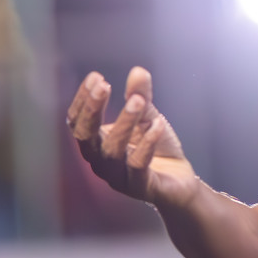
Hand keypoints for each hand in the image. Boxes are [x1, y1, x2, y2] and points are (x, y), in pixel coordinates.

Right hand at [67, 66, 199, 209]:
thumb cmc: (157, 149)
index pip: (78, 122)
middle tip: (104, 86)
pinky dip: (146, 144)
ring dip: (124, 123)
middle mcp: (100, 162)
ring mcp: (118, 177)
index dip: (83, 100)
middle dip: (92, 110)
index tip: (96, 77)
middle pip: (86, 137)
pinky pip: (138, 166)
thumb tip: (138, 70)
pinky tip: (157, 125)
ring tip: (137, 101)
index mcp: (96, 144)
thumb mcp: (149, 118)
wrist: (179, 182)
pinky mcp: (140, 187)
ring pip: (112, 151)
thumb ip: (141, 97)